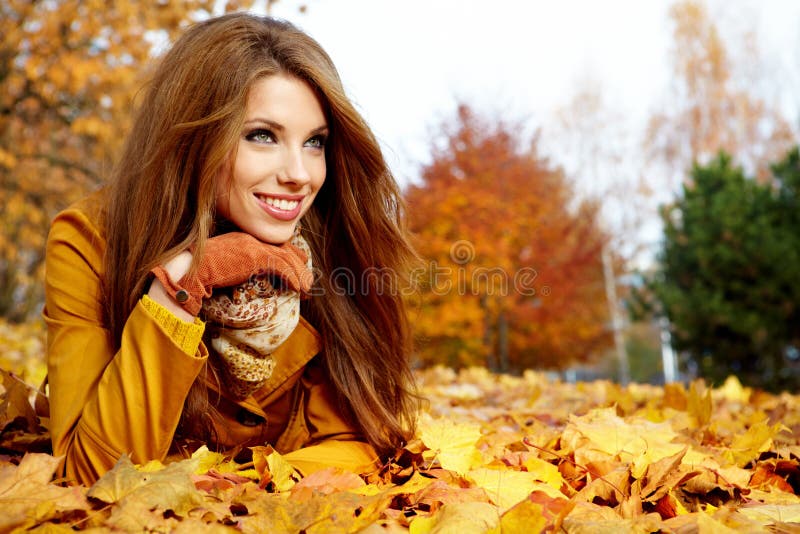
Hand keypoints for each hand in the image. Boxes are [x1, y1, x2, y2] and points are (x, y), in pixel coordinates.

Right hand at [151, 232, 311, 315]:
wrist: (191, 269)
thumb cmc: (203, 269)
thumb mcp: (228, 263)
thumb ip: (242, 264)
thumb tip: (251, 274)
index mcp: (247, 237)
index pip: (276, 244)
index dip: (292, 256)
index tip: (301, 268)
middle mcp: (252, 238)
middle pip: (286, 250)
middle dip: (300, 267)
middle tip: (309, 282)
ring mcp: (254, 246)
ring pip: (287, 259)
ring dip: (300, 276)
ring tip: (308, 290)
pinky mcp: (254, 257)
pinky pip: (281, 267)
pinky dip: (292, 278)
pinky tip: (299, 289)